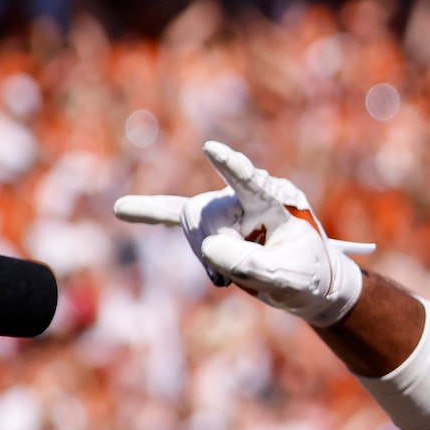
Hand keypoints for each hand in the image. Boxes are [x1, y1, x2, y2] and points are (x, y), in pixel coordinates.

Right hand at [115, 141, 371, 325]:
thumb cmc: (305, 276)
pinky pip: (173, 214)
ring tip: (225, 279)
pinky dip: (149, 213)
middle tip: (228, 279)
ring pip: (194, 222)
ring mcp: (228, 208)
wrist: (307, 281)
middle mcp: (249, 198)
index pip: (252, 184)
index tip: (212, 149)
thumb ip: (253, 265)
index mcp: (276, 204)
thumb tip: (207, 247)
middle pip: (209, 213)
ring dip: (205, 255)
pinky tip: (122, 209)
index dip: (233, 167)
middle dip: (214, 247)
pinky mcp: (213, 224)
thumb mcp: (289, 279)